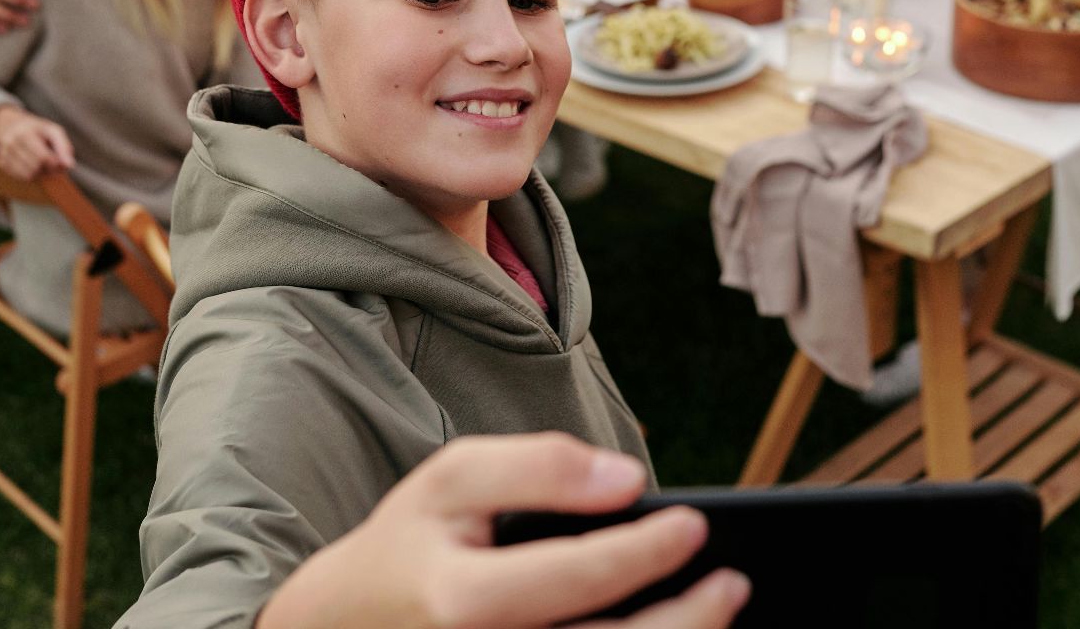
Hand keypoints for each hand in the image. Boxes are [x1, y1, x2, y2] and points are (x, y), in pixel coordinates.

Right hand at [0, 105, 74, 180]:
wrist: (13, 125)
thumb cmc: (39, 130)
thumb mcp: (54, 131)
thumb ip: (64, 146)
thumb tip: (69, 165)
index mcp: (25, 133)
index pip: (42, 157)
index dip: (54, 163)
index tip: (57, 160)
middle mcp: (11, 143)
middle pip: (35, 168)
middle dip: (47, 169)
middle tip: (51, 163)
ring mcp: (4, 153)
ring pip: (27, 175)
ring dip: (39, 174)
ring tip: (42, 164)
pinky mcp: (1, 162)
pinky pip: (19, 177)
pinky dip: (30, 175)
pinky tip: (31, 165)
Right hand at [259, 433, 747, 628]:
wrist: (345, 628)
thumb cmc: (412, 546)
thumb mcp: (453, 481)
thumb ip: (540, 467)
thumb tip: (628, 479)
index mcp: (464, 602)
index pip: (579, 577)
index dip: (647, 549)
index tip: (696, 523)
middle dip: (689, 621)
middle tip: (733, 583)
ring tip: (718, 610)